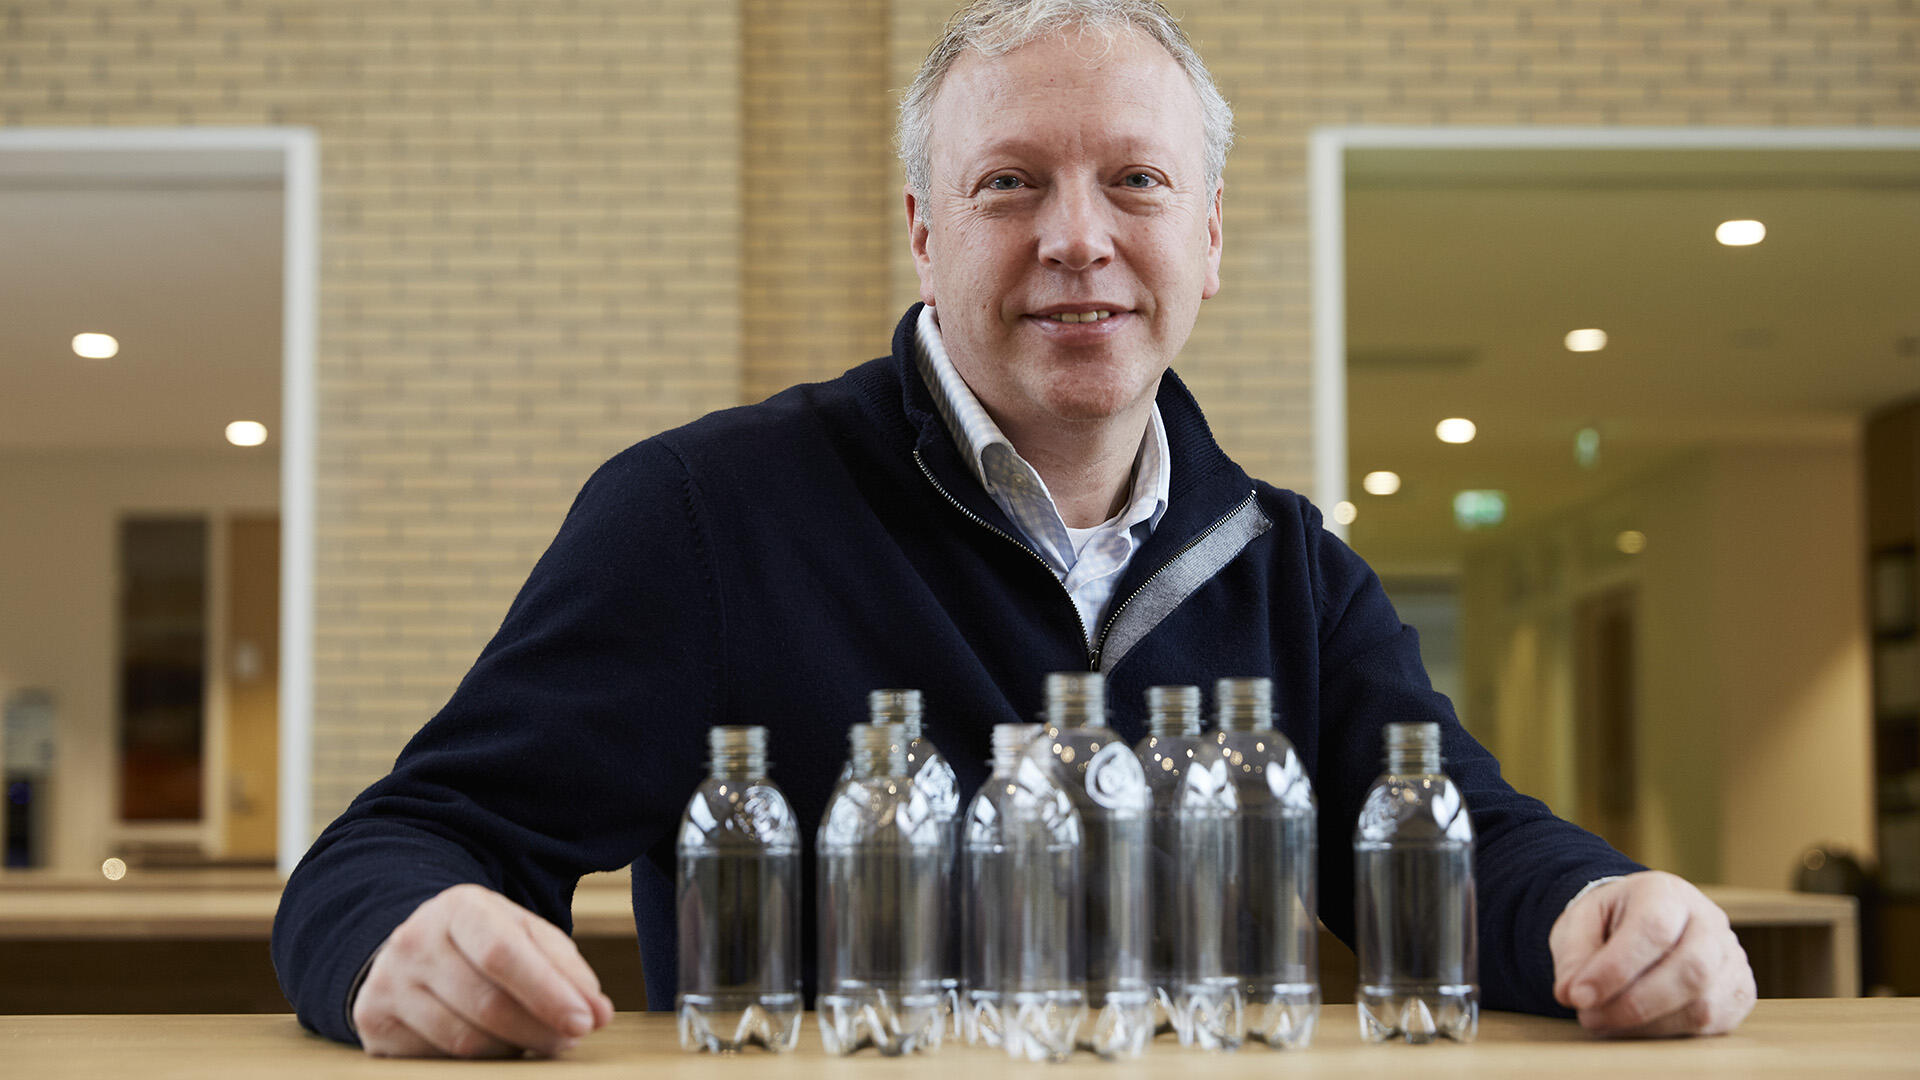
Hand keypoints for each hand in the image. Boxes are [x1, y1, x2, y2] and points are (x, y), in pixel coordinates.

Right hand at [351, 883, 615, 1057]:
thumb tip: (599, 1014)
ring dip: (512, 1049)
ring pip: (464, 1040)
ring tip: (535, 1041)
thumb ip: (566, 970)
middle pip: (486, 1003)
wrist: (413, 948)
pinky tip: (492, 1044)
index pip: (504, 954)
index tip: (586, 1021)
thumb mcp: (525, 936)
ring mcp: (388, 983)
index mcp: (459, 907)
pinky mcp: (374, 1022)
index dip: (548, 992)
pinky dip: (478, 1061)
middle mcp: (415, 941)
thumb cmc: (484, 943)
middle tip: (570, 1040)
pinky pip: (438, 1059)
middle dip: (539, 1030)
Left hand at [1549, 870, 1755, 1036]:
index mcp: (1666, 891)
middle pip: (1692, 970)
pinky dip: (1668, 1033)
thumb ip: (1573, 954)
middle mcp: (1709, 921)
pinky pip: (1712, 1024)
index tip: (1577, 995)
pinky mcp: (1739, 992)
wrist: (1644, 921)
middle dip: (1635, 1004)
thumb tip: (1571, 994)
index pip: (1653, 930)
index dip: (1615, 969)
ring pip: (1703, 1005)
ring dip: (1647, 1025)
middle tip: (1590, 1017)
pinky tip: (1636, 1027)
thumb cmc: (1611, 921)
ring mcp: (1731, 957)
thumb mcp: (1580, 922)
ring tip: (1605, 1022)